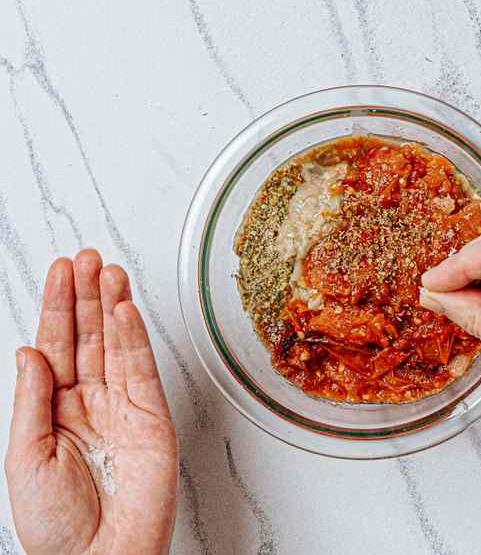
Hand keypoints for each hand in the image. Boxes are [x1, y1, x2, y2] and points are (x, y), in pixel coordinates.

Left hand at [5, 251, 177, 554]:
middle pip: (86, 336)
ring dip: (112, 305)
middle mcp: (88, 403)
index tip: (61, 271)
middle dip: (86, 295)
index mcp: (52, 412)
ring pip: (116, 343)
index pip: (54, 347)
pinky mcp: (152, 416)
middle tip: (87, 258)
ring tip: (107, 271)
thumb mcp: (24, 458)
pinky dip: (134, 336)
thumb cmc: (55, 526)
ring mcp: (122, 407)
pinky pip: (141, 367)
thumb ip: (32, 401)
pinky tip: (126, 310)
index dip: (56, 307)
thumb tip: (31, 352)